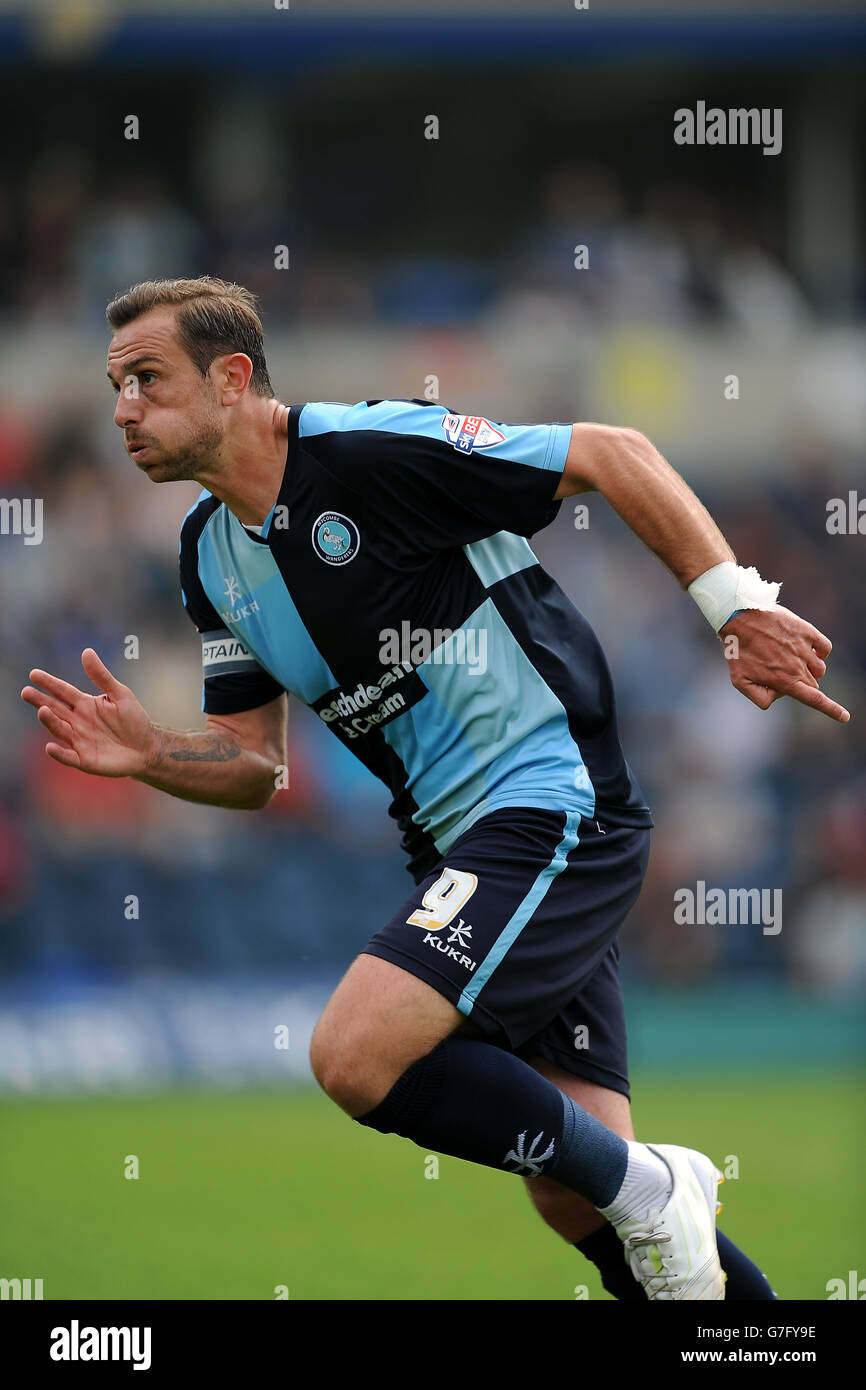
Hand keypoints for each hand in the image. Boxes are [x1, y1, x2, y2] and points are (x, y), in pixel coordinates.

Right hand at [21, 648, 156, 774]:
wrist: (147, 748)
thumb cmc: (133, 720)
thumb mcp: (120, 694)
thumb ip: (102, 676)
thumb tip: (86, 651)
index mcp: (84, 704)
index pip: (63, 691)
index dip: (49, 683)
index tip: (34, 674)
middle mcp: (77, 721)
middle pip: (55, 709)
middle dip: (40, 701)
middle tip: (26, 692)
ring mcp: (79, 740)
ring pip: (59, 729)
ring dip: (50, 721)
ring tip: (43, 711)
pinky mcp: (84, 760)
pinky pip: (68, 757)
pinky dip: (59, 754)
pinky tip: (50, 747)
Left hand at [719, 606, 849, 722]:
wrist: (740, 618)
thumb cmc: (738, 651)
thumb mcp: (740, 681)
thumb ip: (759, 697)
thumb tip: (777, 698)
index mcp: (784, 681)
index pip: (814, 699)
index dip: (832, 710)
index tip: (845, 717)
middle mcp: (797, 666)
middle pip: (813, 684)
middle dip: (801, 684)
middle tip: (779, 671)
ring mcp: (804, 648)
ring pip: (820, 668)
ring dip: (809, 668)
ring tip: (788, 657)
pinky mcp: (807, 631)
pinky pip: (825, 647)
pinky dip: (821, 651)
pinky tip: (807, 648)